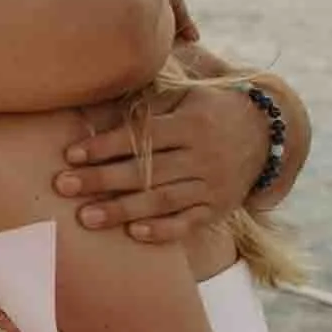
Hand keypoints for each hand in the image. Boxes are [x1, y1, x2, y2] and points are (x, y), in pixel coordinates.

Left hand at [52, 82, 267, 242]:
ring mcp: (213, 184)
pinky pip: (189, 223)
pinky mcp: (219, 208)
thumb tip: (96, 115)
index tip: (70, 154)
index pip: (141, 137)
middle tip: (63, 187)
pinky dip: (162, 230)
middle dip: (101, 180)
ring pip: (163, 200)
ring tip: (86, 218)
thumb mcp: (187, 97)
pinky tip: (134, 234)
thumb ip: (149, 107)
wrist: (268, 132)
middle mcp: (203, 155)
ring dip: (122, 210)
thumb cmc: (209, 109)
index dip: (104, 146)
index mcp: (191, 123)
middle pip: (146, 171)